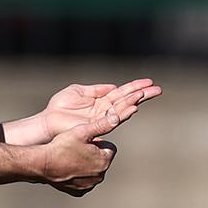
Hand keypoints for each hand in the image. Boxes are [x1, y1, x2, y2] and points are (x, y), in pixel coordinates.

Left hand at [41, 78, 161, 139]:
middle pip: (127, 100)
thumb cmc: (60, 107)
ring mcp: (102, 118)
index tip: (149, 82)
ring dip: (135, 101)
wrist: (48, 121)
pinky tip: (134, 108)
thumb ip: (96, 90)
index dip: (135, 86)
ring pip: (123, 108)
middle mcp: (105, 109)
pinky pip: (113, 119)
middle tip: (158, 89)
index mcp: (102, 99)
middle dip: (143, 94)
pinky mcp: (97, 126)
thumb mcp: (78, 91)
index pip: (122, 91)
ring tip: (147, 94)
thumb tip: (113, 87)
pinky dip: (124, 113)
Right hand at [42, 113, 120, 195]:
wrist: (42, 164)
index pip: (109, 147)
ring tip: (71, 157)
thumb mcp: (82, 131)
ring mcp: (89, 185)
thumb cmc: (62, 146)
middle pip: (101, 159)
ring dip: (86, 163)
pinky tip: (68, 168)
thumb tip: (116, 118)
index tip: (85, 141)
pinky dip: (79, 175)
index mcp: (104, 161)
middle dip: (93, 153)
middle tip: (76, 148)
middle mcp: (100, 175)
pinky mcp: (79, 191)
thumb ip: (102, 125)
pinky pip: (84, 180)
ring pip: (92, 169)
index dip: (97, 142)